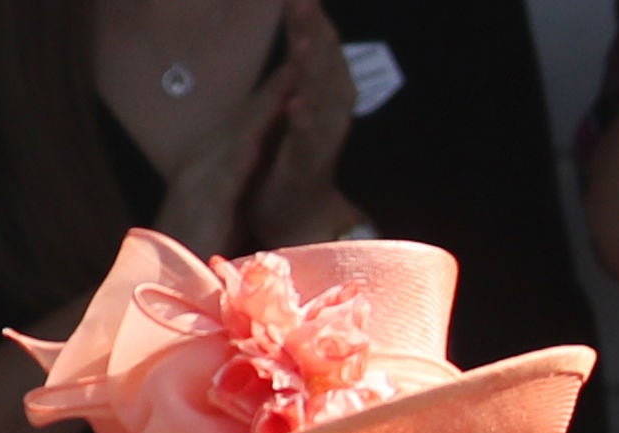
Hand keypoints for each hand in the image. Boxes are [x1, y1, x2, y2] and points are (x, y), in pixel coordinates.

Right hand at [154, 66, 291, 255]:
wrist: (166, 291)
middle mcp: (201, 167)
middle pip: (243, 119)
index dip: (271, 97)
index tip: (297, 70)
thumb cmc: (200, 256)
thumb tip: (257, 163)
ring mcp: (199, 184)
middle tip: (300, 57)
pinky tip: (261, 136)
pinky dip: (245, 152)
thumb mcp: (225, 214)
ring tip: (292, 80)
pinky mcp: (202, 207)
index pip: (246, 124)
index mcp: (210, 167)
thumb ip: (238, 187)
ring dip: (264, 108)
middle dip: (272, 88)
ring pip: (238, 136)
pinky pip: (227, 175)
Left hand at [246, 0, 361, 247]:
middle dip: (318, 33)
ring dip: (315, 70)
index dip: (315, 23)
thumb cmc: (290, 164)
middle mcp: (328, 118)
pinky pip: (309, 144)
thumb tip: (300, 38)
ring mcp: (320, 145)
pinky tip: (297, 103)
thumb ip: (298, 77)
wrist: (295, 223)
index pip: (321, 53)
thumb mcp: (293, 112)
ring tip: (303, 40)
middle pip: (328, 68)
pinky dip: (306, 123)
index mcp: (321, 100)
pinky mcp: (307, 171)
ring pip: (324, 101)